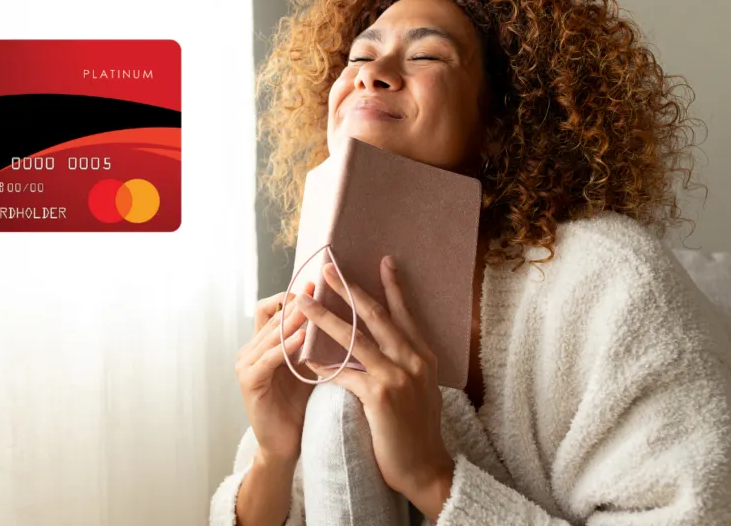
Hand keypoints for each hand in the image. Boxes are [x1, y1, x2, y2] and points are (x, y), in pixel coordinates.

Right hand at [235, 283, 317, 462]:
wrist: (287, 444)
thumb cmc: (300, 405)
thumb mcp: (309, 365)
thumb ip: (313, 341)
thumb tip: (338, 311)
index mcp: (263, 343)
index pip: (272, 307)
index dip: (292, 295)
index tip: (317, 284)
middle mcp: (250, 349)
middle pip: (271, 315)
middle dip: (296, 302)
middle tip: (317, 287)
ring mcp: (246, 365)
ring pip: (270, 333)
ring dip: (292, 320)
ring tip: (313, 308)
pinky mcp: (249, 382)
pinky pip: (267, 358)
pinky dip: (285, 347)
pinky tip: (303, 339)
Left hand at [299, 256, 453, 517]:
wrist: (425, 469)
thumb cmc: (416, 431)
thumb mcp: (419, 389)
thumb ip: (404, 364)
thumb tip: (384, 345)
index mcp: (423, 356)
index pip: (404, 313)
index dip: (393, 287)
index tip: (383, 261)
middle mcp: (414, 360)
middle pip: (376, 316)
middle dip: (349, 290)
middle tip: (328, 269)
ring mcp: (398, 376)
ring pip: (355, 338)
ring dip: (325, 318)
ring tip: (304, 302)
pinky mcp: (381, 396)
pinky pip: (344, 374)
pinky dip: (323, 365)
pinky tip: (305, 358)